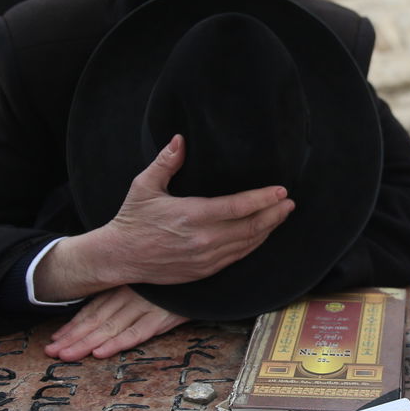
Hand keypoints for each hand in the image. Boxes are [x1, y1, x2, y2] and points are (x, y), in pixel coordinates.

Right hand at [31, 134, 294, 300]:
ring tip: (282, 215)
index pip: (237, 208)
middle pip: (250, 228)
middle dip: (274, 215)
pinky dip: (253, 245)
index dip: (262, 199)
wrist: (120, 257)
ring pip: (247, 245)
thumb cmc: (132, 219)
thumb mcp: (144, 186)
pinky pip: (237, 258)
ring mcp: (205, 259)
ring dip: (268, 230)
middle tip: (289, 202)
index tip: (280, 191)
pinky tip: (261, 235)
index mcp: (191, 216)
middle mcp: (202, 240)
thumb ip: (166, 162)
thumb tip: (181, 139)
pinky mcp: (204, 271)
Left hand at [45, 286, 187, 360]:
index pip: (93, 308)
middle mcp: (130, 296)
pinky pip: (136, 332)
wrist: (206, 279)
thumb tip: (107, 313)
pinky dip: (117, 343)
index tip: (56, 339)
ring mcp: (145, 306)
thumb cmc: (176, 283)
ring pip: (110, 327)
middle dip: (72, 338)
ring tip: (68, 356)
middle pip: (96, 320)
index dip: (73, 325)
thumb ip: (128, 293)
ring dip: (86, 343)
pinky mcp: (163, 316)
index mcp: (124, 287)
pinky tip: (101, 352)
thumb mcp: (149, 282)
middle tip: (51, 352)